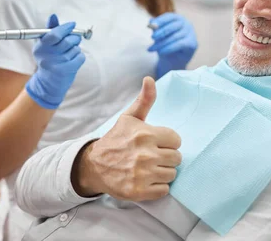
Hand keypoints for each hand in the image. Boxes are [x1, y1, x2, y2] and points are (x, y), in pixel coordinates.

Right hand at [26, 14, 85, 109]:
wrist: (49, 83)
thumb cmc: (49, 58)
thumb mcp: (46, 44)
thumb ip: (51, 30)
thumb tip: (53, 15)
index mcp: (40, 47)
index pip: (54, 34)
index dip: (65, 28)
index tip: (72, 24)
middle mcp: (46, 56)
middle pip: (67, 41)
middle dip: (74, 38)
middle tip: (75, 39)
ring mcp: (56, 64)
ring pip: (75, 49)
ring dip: (76, 49)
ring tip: (70, 53)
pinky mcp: (65, 71)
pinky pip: (80, 57)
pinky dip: (80, 57)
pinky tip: (73, 60)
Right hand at [73, 77, 181, 200]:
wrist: (94, 165)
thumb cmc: (116, 140)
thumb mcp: (129, 118)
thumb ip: (144, 100)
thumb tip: (150, 79)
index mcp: (146, 134)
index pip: (176, 140)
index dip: (168, 142)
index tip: (157, 144)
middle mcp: (146, 154)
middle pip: (176, 158)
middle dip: (167, 157)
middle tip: (153, 157)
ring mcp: (142, 174)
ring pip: (172, 174)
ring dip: (163, 172)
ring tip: (150, 168)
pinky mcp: (139, 192)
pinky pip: (164, 190)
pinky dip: (158, 187)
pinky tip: (147, 180)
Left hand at [148, 13, 197, 78]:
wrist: (173, 60)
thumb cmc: (165, 44)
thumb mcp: (159, 35)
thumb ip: (156, 28)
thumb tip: (151, 22)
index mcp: (178, 19)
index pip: (169, 17)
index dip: (160, 20)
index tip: (151, 25)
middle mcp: (187, 24)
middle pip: (172, 26)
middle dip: (161, 32)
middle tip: (152, 37)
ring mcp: (191, 33)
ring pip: (174, 37)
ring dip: (162, 43)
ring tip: (152, 48)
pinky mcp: (193, 43)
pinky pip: (179, 44)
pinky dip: (169, 48)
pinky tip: (161, 52)